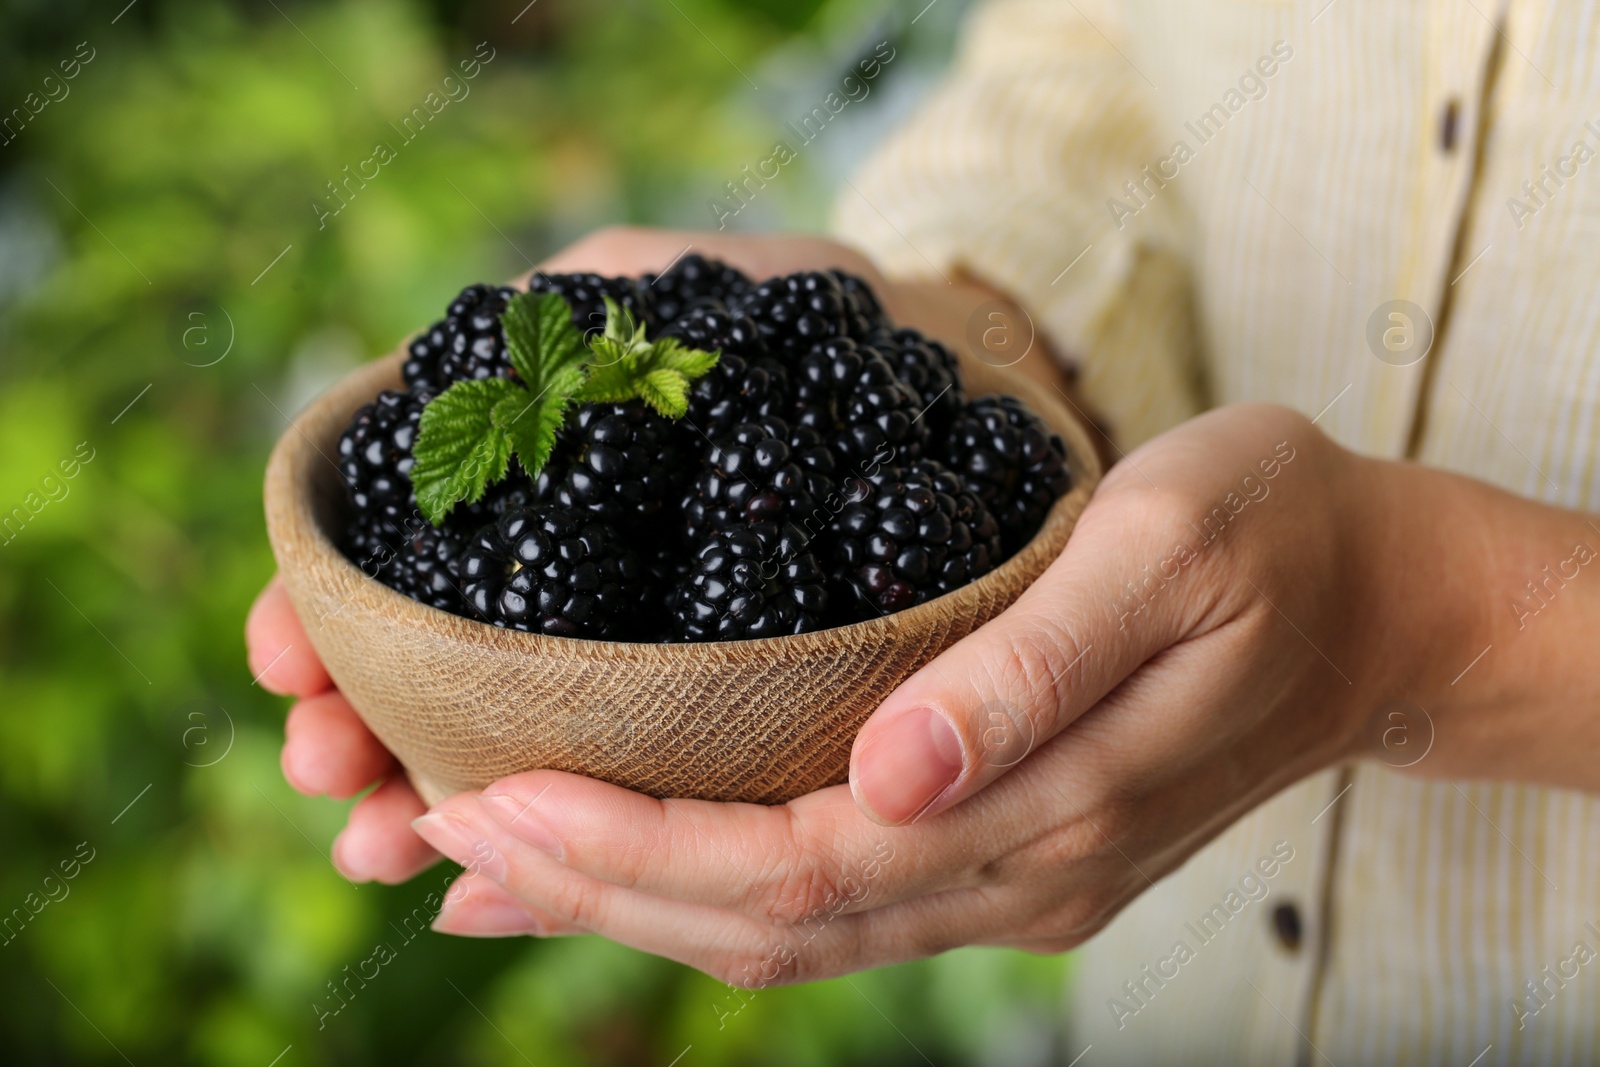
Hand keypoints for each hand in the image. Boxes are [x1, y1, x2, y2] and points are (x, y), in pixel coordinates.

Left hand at [408, 403, 1450, 973]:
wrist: (1377, 601)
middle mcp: (1017, 874)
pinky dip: (709, 892)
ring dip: (632, 903)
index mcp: (1049, 805)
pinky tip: (631, 864)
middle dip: (593, 888)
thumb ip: (1033, 671)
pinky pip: (832, 906)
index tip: (493, 792)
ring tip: (488, 859)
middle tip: (438, 833)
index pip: (798, 862)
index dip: (636, 843)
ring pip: (791, 934)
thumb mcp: (1175, 549)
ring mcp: (1014, 881)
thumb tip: (890, 772)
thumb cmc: (1275, 536)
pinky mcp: (1008, 854)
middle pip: (770, 923)